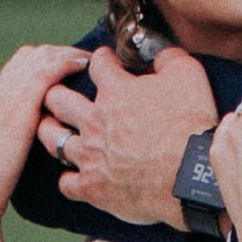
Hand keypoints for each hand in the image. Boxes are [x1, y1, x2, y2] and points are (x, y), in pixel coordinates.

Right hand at [0, 46, 87, 231]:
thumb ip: (12, 141)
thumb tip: (28, 147)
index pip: (19, 66)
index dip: (44, 61)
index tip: (65, 67)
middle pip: (31, 55)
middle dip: (58, 52)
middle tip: (82, 60)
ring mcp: (8, 96)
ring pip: (40, 57)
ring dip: (67, 53)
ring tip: (88, 59)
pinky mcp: (21, 106)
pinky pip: (47, 71)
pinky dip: (67, 62)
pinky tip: (84, 67)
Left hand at [34, 44, 212, 227]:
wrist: (191, 176)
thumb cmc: (190, 126)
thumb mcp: (188, 75)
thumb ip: (168, 57)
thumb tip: (159, 53)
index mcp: (115, 91)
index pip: (98, 65)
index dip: (100, 59)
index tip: (102, 61)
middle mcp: (94, 121)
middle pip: (58, 99)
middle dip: (55, 91)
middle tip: (57, 91)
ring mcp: (90, 155)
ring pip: (52, 138)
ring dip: (49, 130)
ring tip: (50, 127)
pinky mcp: (92, 188)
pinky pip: (66, 183)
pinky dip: (69, 178)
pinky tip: (73, 176)